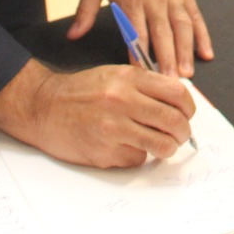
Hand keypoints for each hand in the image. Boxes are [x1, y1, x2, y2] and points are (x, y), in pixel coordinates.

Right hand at [0, 58, 194, 167]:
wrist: (44, 108)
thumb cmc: (80, 92)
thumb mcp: (114, 75)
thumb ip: (145, 85)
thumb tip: (178, 103)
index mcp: (129, 79)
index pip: (177, 93)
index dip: (189, 108)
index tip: (187, 115)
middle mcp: (123, 101)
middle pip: (174, 121)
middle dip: (183, 132)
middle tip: (180, 135)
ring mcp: (114, 128)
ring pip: (162, 145)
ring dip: (167, 148)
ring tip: (160, 145)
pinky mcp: (105, 152)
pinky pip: (138, 158)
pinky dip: (138, 155)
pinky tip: (126, 147)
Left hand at [67, 0, 212, 75]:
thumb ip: (85, 11)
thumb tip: (73, 36)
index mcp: (129, 0)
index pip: (135, 34)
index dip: (139, 56)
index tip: (142, 78)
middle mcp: (153, 0)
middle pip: (162, 35)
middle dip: (166, 61)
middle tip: (170, 85)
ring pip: (182, 28)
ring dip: (185, 52)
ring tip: (187, 74)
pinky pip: (196, 16)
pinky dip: (203, 35)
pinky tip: (207, 53)